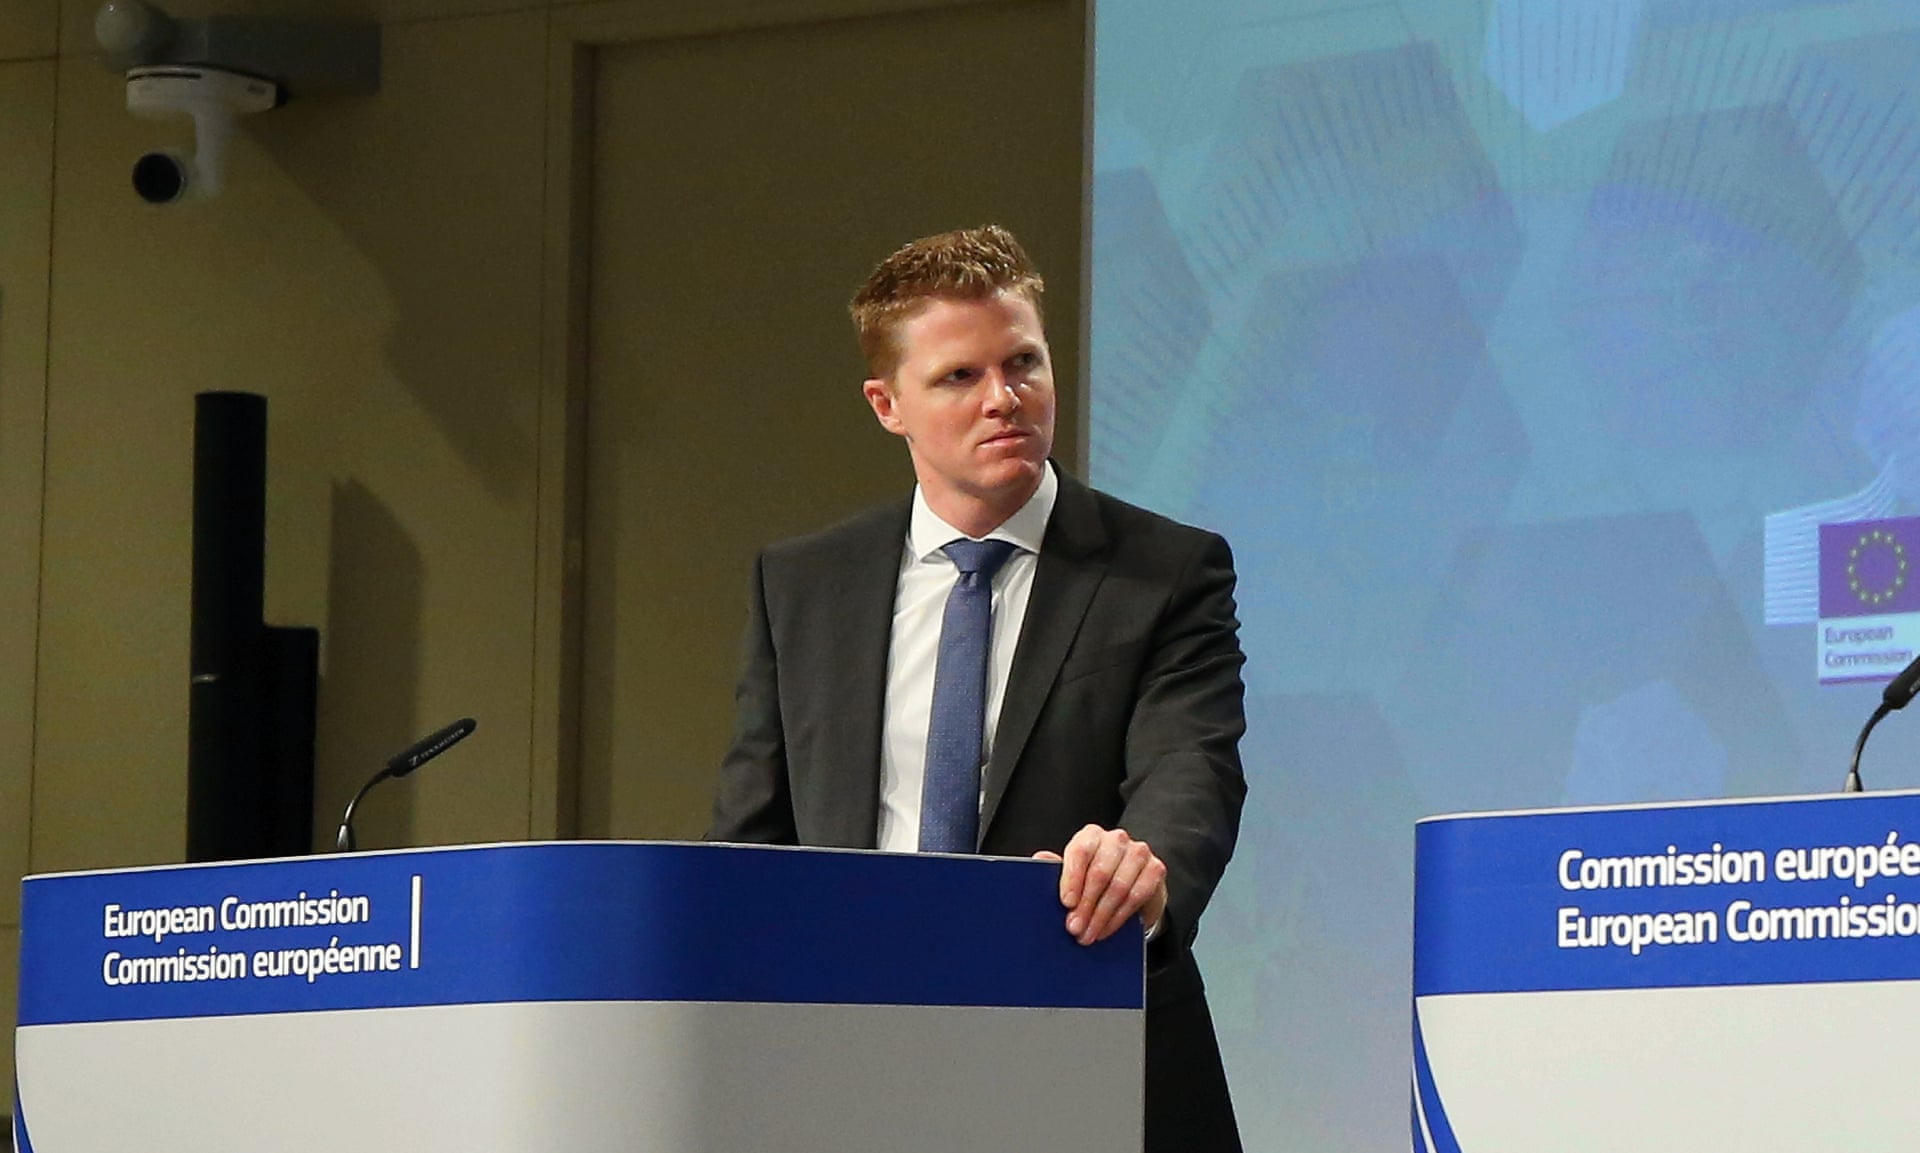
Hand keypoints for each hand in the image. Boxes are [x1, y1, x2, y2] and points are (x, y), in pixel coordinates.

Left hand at [1034, 824, 1167, 944]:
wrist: (1133, 882)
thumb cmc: (1095, 876)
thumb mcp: (1075, 872)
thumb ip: (1058, 867)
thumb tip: (1040, 858)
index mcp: (1091, 835)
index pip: (1080, 851)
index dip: (1072, 878)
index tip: (1066, 903)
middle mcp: (1116, 839)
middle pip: (1099, 873)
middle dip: (1086, 906)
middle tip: (1075, 929)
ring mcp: (1138, 852)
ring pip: (1119, 887)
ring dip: (1101, 916)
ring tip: (1089, 934)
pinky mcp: (1156, 868)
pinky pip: (1137, 896)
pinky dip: (1119, 917)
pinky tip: (1106, 929)